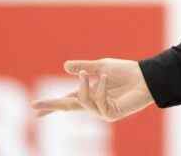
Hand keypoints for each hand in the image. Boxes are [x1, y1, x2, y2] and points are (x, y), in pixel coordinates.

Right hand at [31, 58, 154, 121]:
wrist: (145, 77)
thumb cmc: (127, 72)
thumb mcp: (102, 66)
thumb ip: (84, 68)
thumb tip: (65, 66)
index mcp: (90, 93)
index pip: (67, 99)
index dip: (52, 104)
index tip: (35, 108)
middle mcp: (94, 104)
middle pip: (68, 107)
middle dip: (52, 105)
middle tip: (36, 105)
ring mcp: (101, 111)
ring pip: (82, 101)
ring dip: (85, 86)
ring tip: (92, 74)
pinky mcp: (110, 114)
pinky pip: (98, 100)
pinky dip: (101, 87)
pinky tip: (106, 78)